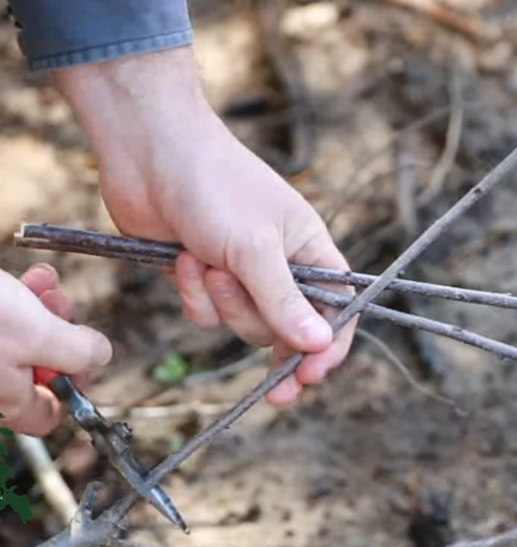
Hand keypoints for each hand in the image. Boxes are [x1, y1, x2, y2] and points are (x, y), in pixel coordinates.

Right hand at [0, 265, 111, 435]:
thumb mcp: (38, 334)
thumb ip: (76, 352)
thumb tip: (99, 357)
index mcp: (4, 401)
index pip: (46, 415)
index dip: (74, 385)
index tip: (84, 356)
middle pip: (37, 372)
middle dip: (59, 334)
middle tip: (64, 306)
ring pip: (20, 342)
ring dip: (41, 310)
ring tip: (46, 284)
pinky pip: (0, 325)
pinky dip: (16, 301)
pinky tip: (32, 276)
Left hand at [52, 47, 354, 406]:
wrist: (149, 153)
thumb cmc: (216, 186)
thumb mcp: (256, 249)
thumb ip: (286, 302)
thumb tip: (321, 345)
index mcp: (310, 250)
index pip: (338, 307)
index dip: (331, 345)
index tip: (314, 377)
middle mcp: (280, 264)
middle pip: (287, 327)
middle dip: (270, 337)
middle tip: (277, 392)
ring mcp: (239, 271)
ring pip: (243, 323)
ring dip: (223, 303)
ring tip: (206, 264)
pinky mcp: (202, 276)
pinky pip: (206, 314)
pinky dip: (194, 294)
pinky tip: (183, 259)